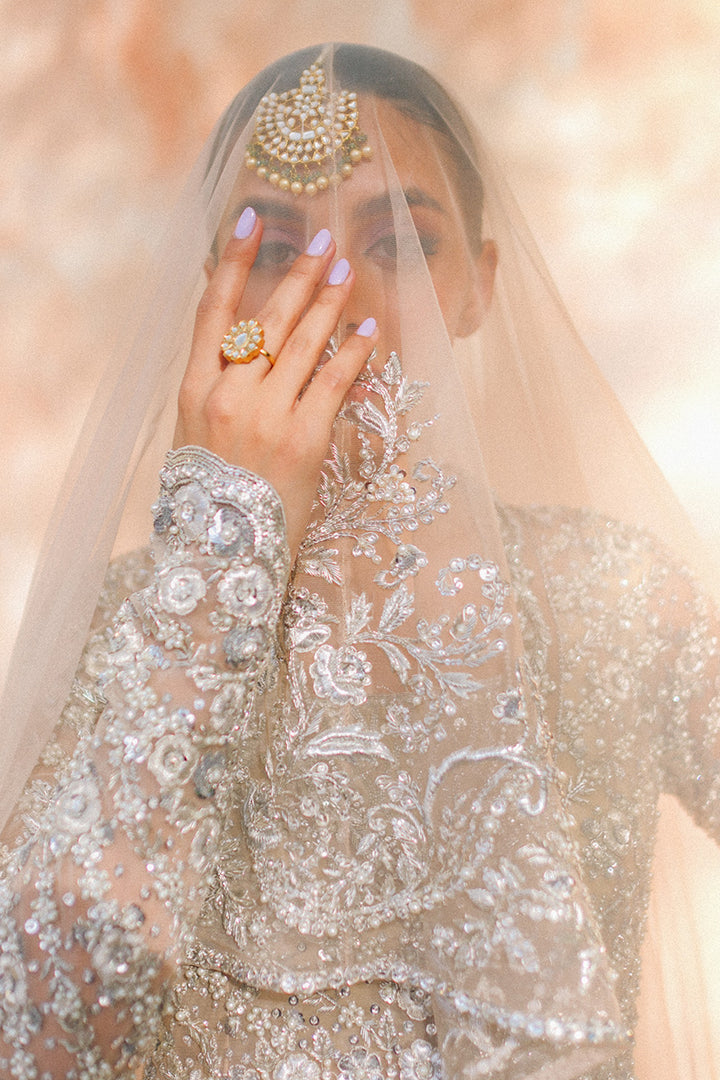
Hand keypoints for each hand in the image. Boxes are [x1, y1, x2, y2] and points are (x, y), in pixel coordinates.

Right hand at [174, 208, 377, 557]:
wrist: (223, 556)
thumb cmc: (211, 499)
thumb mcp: (194, 437)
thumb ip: (213, 387)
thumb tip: (238, 342)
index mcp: (194, 391)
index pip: (213, 310)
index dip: (233, 262)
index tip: (249, 221)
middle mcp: (228, 395)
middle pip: (266, 319)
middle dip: (298, 277)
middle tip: (323, 243)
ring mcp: (266, 416)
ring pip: (302, 343)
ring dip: (329, 303)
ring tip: (347, 271)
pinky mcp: (304, 439)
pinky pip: (334, 381)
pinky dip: (354, 352)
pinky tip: (369, 329)